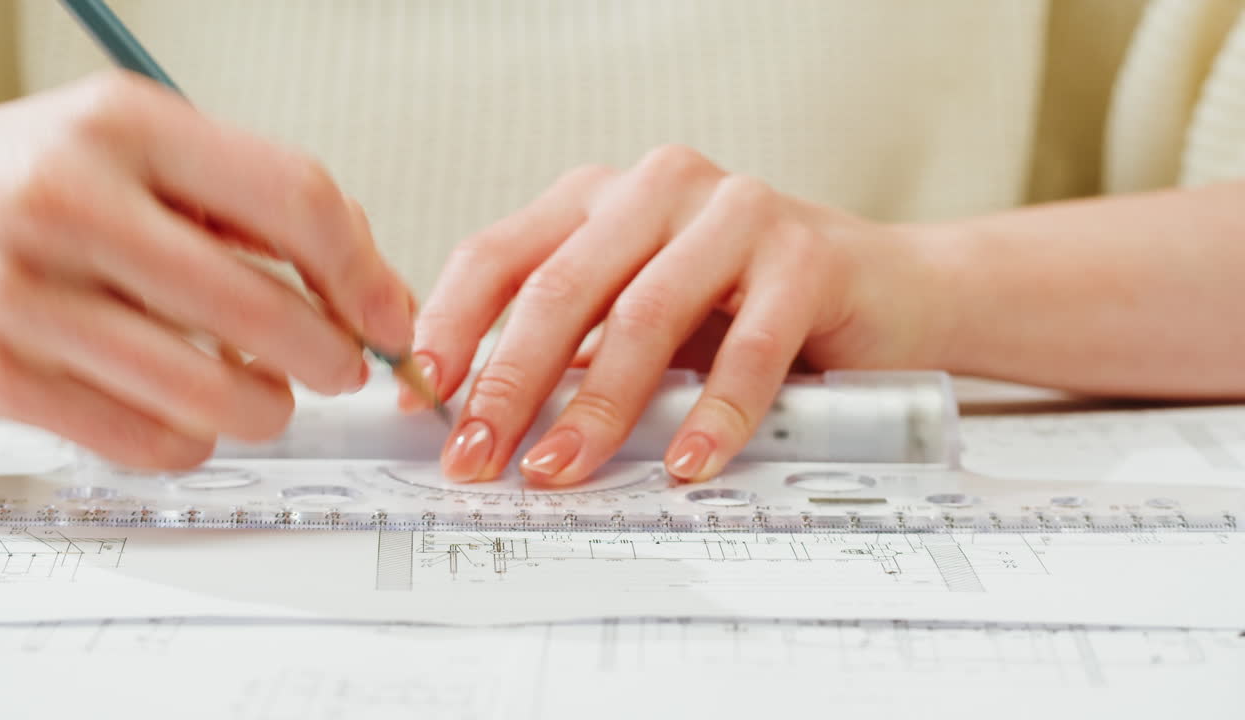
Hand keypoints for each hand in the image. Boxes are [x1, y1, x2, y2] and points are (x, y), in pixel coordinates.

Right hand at [0, 71, 412, 468]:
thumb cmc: (49, 177)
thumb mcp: (155, 148)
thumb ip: (269, 207)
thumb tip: (378, 298)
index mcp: (126, 128)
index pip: (296, 202)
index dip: (365, 275)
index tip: (389, 317)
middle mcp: (66, 204)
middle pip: (262, 309)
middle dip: (333, 356)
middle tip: (342, 365)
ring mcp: (24, 296)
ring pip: (212, 397)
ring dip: (268, 407)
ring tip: (265, 386)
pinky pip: (151, 441)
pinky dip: (196, 437)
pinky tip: (190, 401)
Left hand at [407, 145, 947, 484]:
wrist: (888, 289)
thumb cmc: (749, 307)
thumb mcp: (645, 313)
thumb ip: (576, 344)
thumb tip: (482, 418)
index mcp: (604, 198)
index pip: (500, 253)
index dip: (451, 325)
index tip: (416, 396)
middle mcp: (659, 188)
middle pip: (560, 288)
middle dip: (509, 383)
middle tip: (475, 458)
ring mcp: (736, 213)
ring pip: (644, 316)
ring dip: (597, 408)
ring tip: (560, 470)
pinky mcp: (805, 256)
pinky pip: (746, 348)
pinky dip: (712, 414)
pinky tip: (685, 462)